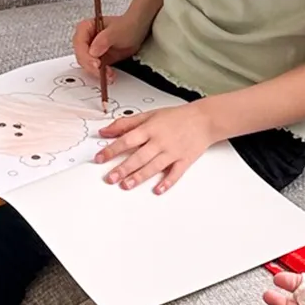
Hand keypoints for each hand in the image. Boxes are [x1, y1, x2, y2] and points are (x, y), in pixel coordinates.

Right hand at [73, 8, 148, 74]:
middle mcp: (85, 40)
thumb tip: (93, 51)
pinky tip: (110, 75)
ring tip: (110, 75)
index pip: (79, 44)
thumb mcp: (116, 30)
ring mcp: (90, 50)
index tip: (96, 64)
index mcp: (85, 28)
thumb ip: (104, 39)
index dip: (86, 55)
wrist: (136, 31)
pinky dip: (102, 74)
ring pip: (87, 65)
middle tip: (102, 72)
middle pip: (81, 56)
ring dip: (97, 72)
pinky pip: (95, 70)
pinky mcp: (96, 59)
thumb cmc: (126, 26)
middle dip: (91, 66)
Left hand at [93, 100, 215, 192]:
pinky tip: (158, 190)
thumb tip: (105, 131)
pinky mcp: (184, 160)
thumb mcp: (149, 115)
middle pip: (138, 157)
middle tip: (110, 178)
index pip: (126, 140)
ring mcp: (172, 152)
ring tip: (126, 185)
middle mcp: (160, 141)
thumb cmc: (177, 117)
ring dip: (139, 177)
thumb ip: (125, 123)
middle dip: (123, 168)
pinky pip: (175, 173)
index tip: (99, 158)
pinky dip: (167, 182)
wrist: (204, 119)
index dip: (111, 150)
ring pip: (154, 167)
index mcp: (150, 129)